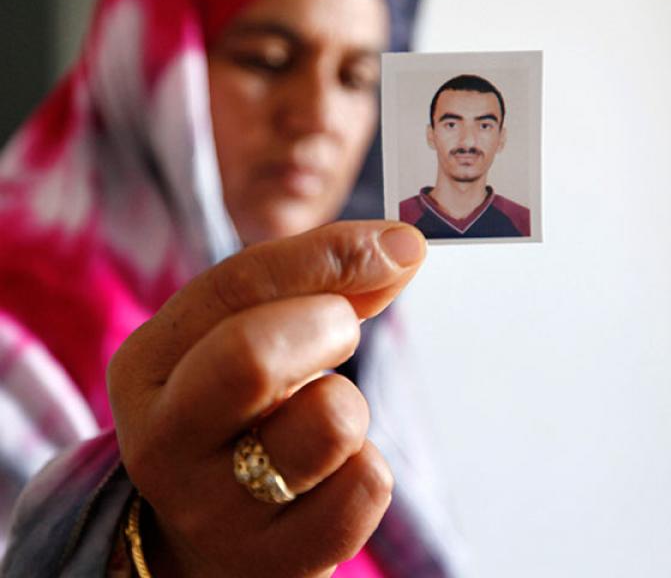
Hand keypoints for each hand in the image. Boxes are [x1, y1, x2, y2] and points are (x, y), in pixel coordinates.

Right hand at [108, 220, 425, 576]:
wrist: (208, 531)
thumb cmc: (236, 412)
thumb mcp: (248, 335)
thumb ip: (320, 282)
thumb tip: (403, 245)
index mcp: (148, 365)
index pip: (235, 286)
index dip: (328, 255)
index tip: (398, 243)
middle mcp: (164, 441)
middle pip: (255, 355)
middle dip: (328, 324)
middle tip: (342, 330)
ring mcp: (215, 512)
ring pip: (330, 422)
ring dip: (350, 403)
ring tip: (322, 415)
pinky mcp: (276, 563)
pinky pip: (365, 488)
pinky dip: (364, 468)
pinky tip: (329, 474)